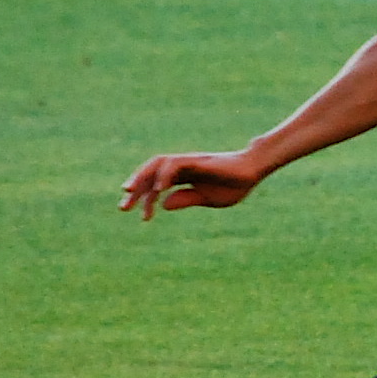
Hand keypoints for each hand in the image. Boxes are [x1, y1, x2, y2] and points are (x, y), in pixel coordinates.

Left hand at [121, 148, 264, 218]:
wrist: (253, 170)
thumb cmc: (234, 184)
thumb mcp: (207, 199)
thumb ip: (186, 199)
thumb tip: (164, 205)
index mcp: (184, 177)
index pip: (157, 185)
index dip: (145, 199)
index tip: (141, 217)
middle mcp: (182, 167)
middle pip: (151, 172)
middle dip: (136, 188)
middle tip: (123, 207)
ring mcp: (189, 162)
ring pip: (157, 164)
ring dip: (142, 178)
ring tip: (130, 193)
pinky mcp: (197, 160)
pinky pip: (175, 164)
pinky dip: (164, 175)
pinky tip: (159, 190)